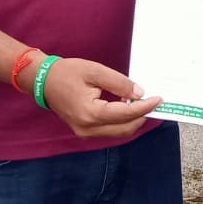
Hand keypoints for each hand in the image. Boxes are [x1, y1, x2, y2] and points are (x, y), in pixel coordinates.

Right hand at [42, 58, 162, 138]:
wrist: (44, 81)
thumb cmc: (67, 73)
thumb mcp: (95, 71)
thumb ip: (119, 83)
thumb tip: (140, 93)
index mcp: (90, 113)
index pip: (125, 114)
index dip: (144, 107)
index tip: (158, 99)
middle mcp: (88, 128)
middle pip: (125, 128)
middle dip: (141, 116)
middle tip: (153, 102)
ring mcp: (85, 133)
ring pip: (118, 132)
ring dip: (132, 120)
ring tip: (141, 103)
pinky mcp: (84, 131)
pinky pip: (109, 130)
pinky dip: (121, 121)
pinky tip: (126, 107)